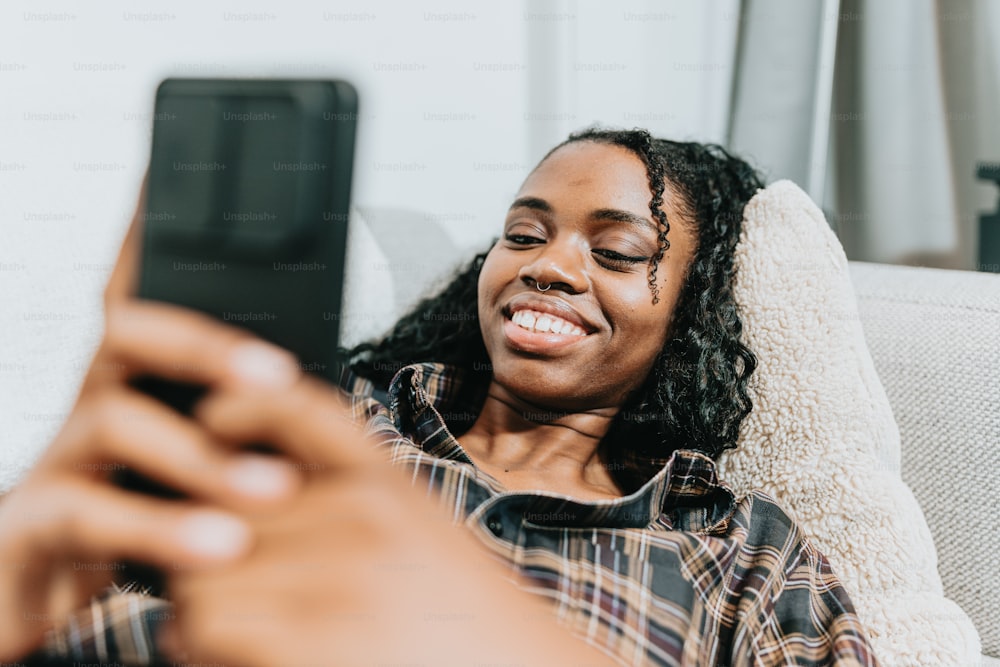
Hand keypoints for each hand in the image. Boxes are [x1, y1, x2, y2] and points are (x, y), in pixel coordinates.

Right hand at [0, 182, 304, 659]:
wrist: (31, 594)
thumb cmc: (130, 513)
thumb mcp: (188, 459)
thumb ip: (231, 423)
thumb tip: (308, 391)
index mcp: (135, 378)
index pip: (143, 290)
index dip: (153, 232)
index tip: (178, 172)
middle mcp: (92, 398)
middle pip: (130, 333)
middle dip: (206, 345)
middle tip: (279, 376)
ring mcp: (58, 455)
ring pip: (116, 422)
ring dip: (204, 457)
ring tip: (277, 489)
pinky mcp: (31, 523)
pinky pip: (87, 515)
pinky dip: (161, 529)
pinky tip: (222, 547)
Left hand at [161, 376, 615, 665]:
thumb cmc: (468, 624)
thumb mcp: (420, 536)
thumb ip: (350, 505)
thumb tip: (237, 501)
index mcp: (391, 484)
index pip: (300, 410)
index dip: (244, 405)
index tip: (213, 421)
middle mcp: (363, 516)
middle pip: (225, 511)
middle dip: (214, 556)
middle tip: (236, 597)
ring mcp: (337, 576)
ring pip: (203, 573)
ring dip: (203, 611)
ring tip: (241, 639)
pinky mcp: (310, 641)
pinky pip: (206, 629)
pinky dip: (208, 650)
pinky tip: (253, 660)